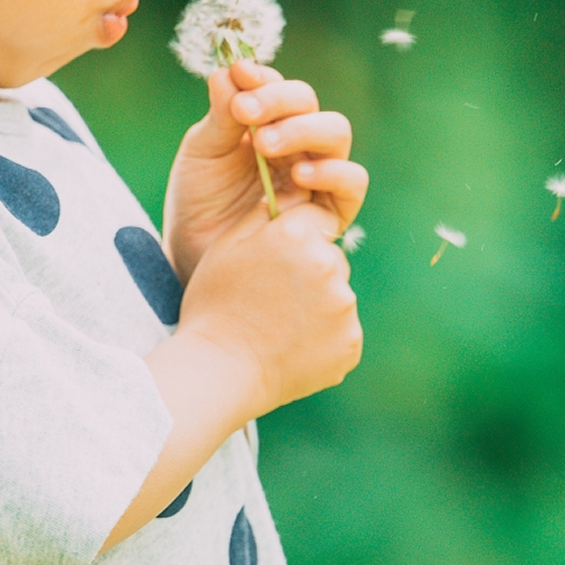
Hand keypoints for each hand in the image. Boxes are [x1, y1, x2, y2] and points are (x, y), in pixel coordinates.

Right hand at [111, 199, 363, 550]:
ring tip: (278, 325)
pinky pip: (342, 330)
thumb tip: (289, 192)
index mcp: (296, 235)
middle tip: (272, 298)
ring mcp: (343, 307)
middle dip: (310, 271)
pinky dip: (323, 337)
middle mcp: (327, 265)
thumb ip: (263, 213)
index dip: (297, 238)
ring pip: (337, 295)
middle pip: (331, 257)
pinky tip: (291, 345)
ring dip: (317, 304)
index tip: (278, 259)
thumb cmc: (214, 306)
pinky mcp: (350, 342)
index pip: (317, 218)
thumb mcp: (227, 247)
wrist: (218, 373)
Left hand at [162, 60, 367, 283]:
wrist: (197, 266)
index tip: (240, 74)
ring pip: (336, 132)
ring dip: (303, 128)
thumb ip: (220, 116)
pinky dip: (332, 171)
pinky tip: (298, 175)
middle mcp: (296, 145)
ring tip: (264, 144)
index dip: (263, 77)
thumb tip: (229, 70)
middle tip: (244, 113)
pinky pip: (352, 182)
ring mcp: (316, 176)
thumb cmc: (199, 209)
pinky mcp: (330, 213)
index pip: (277, 87)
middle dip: (278, 101)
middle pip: (309, 103)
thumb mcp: (202, 156)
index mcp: (265, 124)